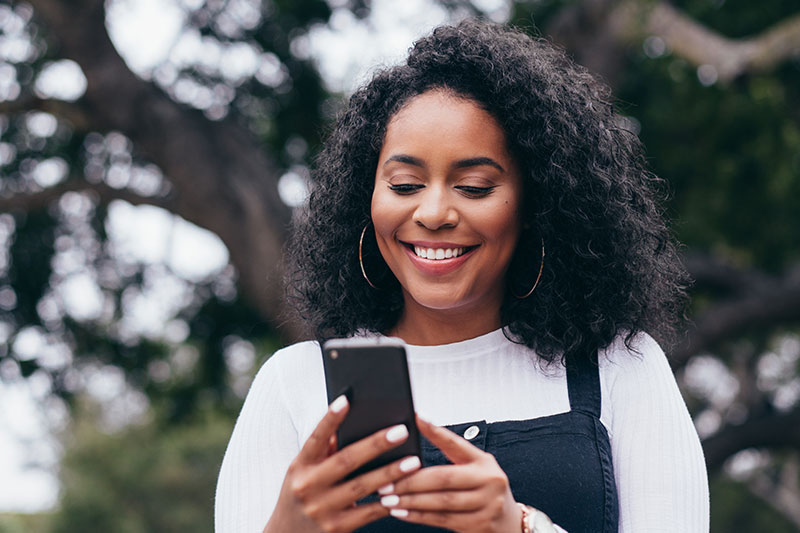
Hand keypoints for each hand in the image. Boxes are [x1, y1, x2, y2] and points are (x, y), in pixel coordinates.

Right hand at [264, 395, 421, 532]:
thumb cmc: (301, 495)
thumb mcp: (304, 470)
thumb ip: (324, 449)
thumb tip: (348, 421)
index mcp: (300, 465)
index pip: (316, 437)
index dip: (330, 418)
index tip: (347, 399)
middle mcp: (308, 485)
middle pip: (346, 460)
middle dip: (376, 444)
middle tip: (401, 431)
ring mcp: (322, 509)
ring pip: (362, 486)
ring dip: (390, 472)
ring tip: (413, 461)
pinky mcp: (336, 529)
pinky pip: (368, 513)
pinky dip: (386, 502)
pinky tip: (404, 491)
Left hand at [378, 416, 521, 531]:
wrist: (509, 522)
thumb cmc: (484, 490)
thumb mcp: (475, 468)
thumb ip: (451, 455)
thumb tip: (418, 429)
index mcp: (484, 462)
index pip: (456, 444)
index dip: (436, 431)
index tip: (416, 419)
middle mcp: (488, 481)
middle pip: (444, 478)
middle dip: (411, 481)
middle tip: (387, 481)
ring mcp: (486, 505)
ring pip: (441, 502)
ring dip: (410, 501)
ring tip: (388, 498)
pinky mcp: (479, 525)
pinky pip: (442, 520)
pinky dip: (418, 516)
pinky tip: (402, 512)